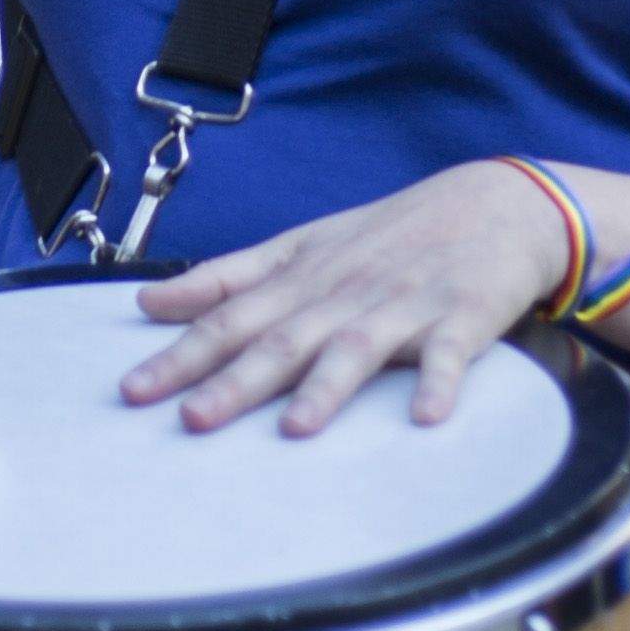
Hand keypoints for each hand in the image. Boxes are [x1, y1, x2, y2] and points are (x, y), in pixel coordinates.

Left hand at [123, 161, 575, 437]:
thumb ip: (227, 278)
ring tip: (295, 427)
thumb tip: (149, 300)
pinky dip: (439, 382)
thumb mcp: (302, 246)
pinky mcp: (463, 316)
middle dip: (234, 380)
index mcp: (302, 276)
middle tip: (191, 419)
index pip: (230, 316)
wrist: (495, 203)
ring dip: (326, 387)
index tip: (134, 390)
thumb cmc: (389, 235)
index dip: (181, 352)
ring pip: (357, 347)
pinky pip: (451, 355)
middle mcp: (344, 290)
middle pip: (282, 338)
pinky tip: (426, 415)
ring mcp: (403, 303)